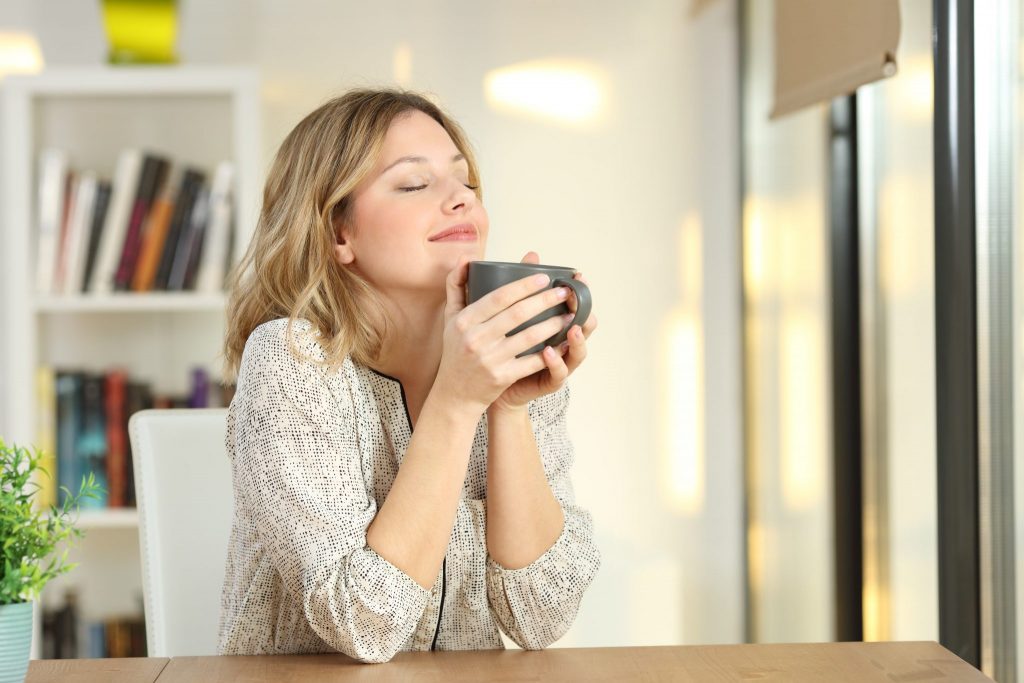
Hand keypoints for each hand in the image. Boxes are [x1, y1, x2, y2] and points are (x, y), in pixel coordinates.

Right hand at [431, 255, 582, 415]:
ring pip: (529, 337)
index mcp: (464, 320)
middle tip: (565, 292)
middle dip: (545, 300)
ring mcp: (489, 359)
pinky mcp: (501, 377)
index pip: (499, 297)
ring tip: (570, 315)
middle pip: (518, 314)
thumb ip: (456, 285)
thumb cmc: (456, 350)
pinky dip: (551, 352)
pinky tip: (565, 343)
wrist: (454, 393)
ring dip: (553, 324)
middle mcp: (475, 338)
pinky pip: (532, 362)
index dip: (524, 285)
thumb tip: (466, 257)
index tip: (545, 277)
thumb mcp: (450, 318)